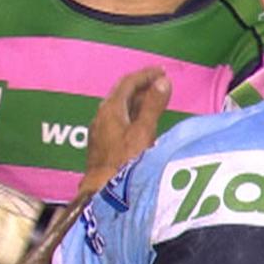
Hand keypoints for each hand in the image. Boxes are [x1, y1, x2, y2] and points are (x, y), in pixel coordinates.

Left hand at [79, 67, 169, 194]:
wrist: (102, 192)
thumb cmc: (124, 163)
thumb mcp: (143, 132)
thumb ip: (153, 106)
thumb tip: (163, 81)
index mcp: (110, 109)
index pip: (127, 83)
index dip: (145, 75)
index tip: (162, 71)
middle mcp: (101, 116)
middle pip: (122, 93)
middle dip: (142, 84)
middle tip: (161, 80)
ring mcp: (100, 129)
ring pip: (120, 107)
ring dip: (138, 99)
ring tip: (156, 96)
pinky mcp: (103, 142)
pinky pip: (119, 118)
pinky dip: (133, 112)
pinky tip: (142, 120)